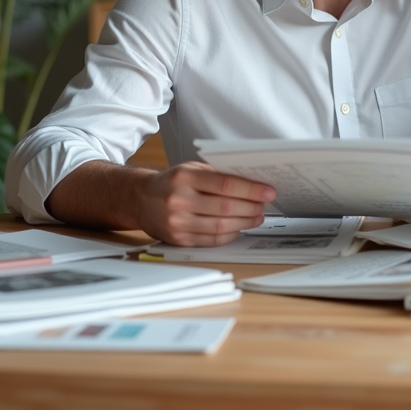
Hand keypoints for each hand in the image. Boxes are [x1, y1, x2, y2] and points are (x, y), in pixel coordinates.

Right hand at [136, 161, 275, 245]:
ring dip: (245, 222)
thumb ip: (218, 175)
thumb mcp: (191, 169)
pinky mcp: (178, 240)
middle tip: (266, 205)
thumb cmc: (172, 182)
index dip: (251, 189)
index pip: (225, 185)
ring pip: (220, 226)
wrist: (141, 200)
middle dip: (252, 207)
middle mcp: (179, 200)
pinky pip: (211, 240)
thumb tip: (254, 183)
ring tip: (257, 216)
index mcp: (184, 177)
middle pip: (226, 207)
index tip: (269, 191)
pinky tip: (239, 227)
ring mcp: (177, 222)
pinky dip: (230, 234)